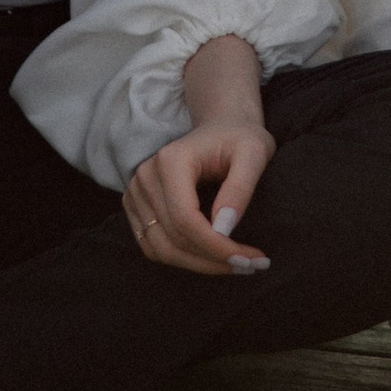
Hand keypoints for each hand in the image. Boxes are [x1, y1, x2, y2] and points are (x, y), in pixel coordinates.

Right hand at [123, 33, 275, 276]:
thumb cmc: (240, 137)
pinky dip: (181, 259)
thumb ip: (240, 189)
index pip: (185, 219)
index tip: (250, 260)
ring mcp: (136, 192)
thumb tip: (223, 230)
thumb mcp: (254, 154)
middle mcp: (145, 176)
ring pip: (160, 248)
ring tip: (235, 265)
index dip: (216, 247)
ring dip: (198, 265)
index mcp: (170, 161)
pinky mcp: (136, 205)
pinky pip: (152, 245)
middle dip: (213, 260)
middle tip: (252, 266)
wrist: (222, 124)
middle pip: (172, 237)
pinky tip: (211, 258)